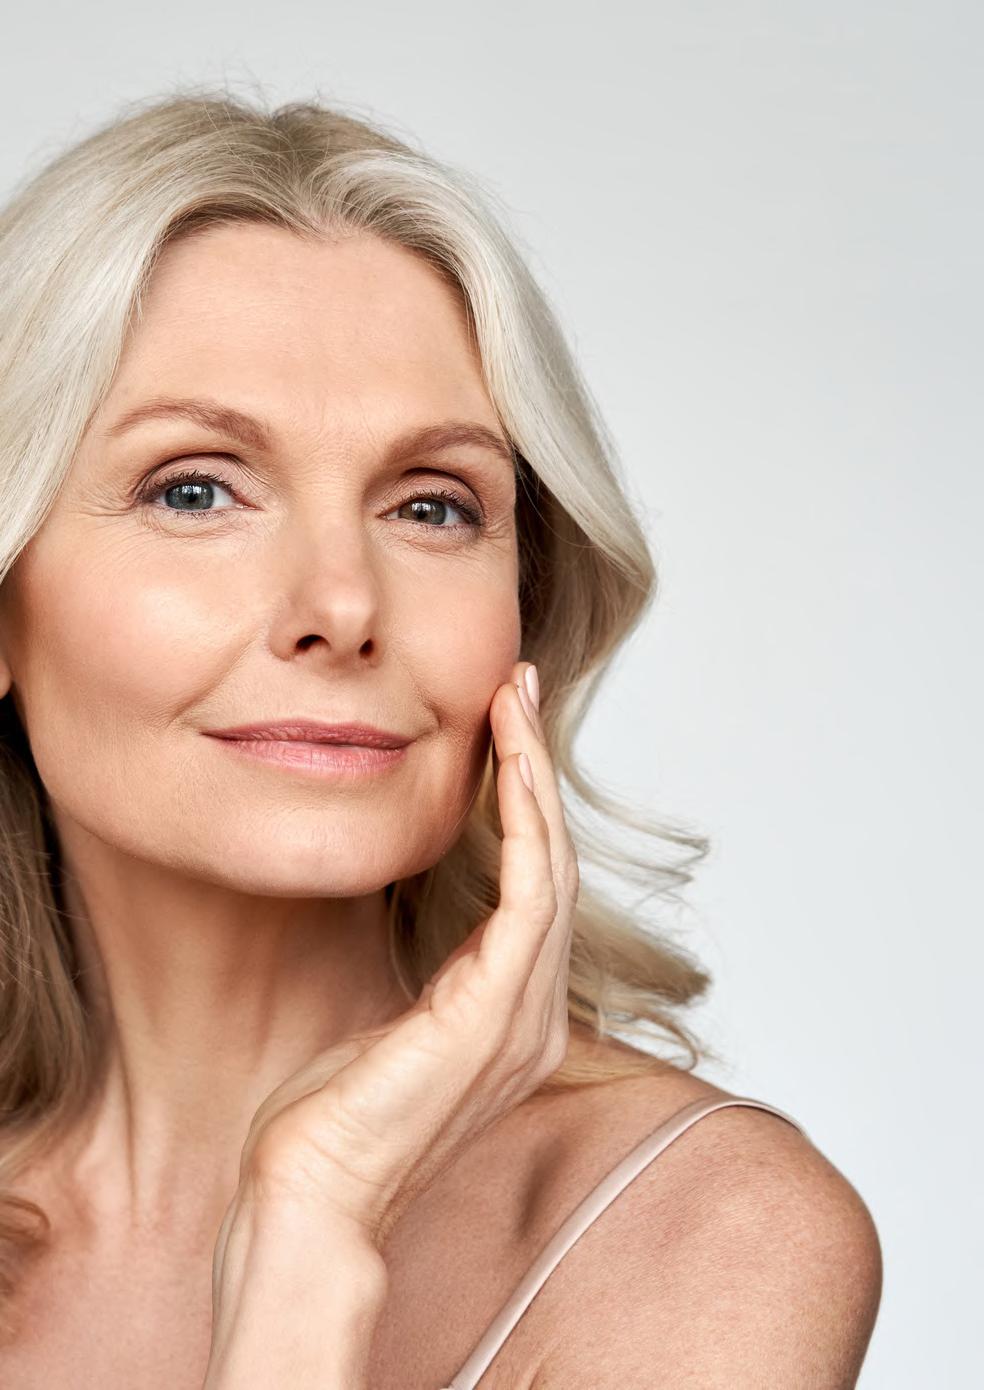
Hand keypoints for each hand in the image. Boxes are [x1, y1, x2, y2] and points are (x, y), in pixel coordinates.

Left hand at [223, 660, 578, 1251]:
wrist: (311, 1196)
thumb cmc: (334, 1116)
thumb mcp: (392, 1018)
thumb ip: (431, 968)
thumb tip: (423, 911)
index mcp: (514, 1013)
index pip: (534, 884)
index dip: (525, 801)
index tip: (506, 728)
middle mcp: (536, 1013)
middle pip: (553, 862)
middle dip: (536, 768)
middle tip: (520, 687)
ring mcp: (524, 1017)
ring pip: (550, 866)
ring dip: (534, 778)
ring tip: (515, 703)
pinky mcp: (496, 1015)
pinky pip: (530, 898)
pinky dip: (526, 826)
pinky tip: (512, 769)